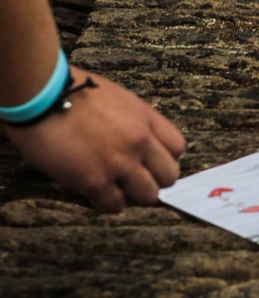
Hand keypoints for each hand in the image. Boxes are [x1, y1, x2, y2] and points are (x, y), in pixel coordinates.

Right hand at [6, 72, 184, 212]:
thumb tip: (133, 141)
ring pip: (148, 196)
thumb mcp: (116, 98)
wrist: (43, 96)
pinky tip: (95, 194)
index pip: (177, 147)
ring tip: (115, 188)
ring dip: (132, 195)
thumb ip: (131, 120)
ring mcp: (119, 162)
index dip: (164, 159)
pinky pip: (115, 206)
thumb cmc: (71, 91)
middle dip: (153, 181)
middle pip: (169, 176)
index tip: (151, 163)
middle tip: (134, 180)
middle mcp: (139, 140)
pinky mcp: (95, 181)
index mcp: (145, 116)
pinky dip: (107, 204)